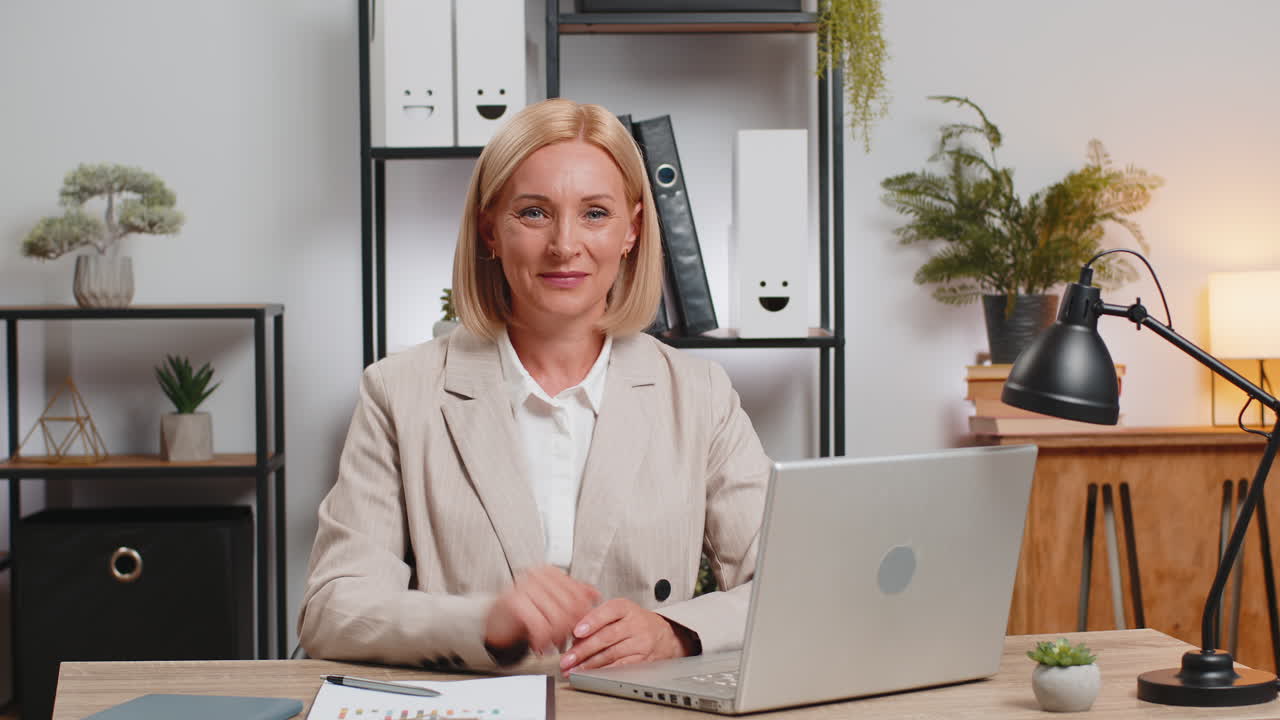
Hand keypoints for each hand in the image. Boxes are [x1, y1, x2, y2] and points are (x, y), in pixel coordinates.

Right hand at [484, 566, 599, 655]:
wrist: (494, 620)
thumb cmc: (524, 610)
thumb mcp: (550, 599)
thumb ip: (572, 595)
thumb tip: (596, 594)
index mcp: (549, 572)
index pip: (578, 593)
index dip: (583, 614)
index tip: (581, 628)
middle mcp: (538, 575)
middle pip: (570, 606)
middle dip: (571, 628)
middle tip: (567, 640)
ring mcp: (525, 586)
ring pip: (557, 617)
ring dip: (557, 637)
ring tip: (552, 644)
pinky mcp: (515, 602)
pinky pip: (540, 625)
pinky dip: (542, 640)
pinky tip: (540, 647)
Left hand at [560, 597, 696, 674]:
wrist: (663, 634)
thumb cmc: (634, 622)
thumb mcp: (618, 611)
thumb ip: (596, 618)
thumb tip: (572, 636)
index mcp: (625, 608)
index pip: (608, 612)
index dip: (591, 621)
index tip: (577, 632)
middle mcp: (635, 624)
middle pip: (607, 636)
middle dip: (583, 650)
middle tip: (567, 659)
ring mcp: (640, 642)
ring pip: (611, 654)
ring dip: (589, 664)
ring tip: (573, 669)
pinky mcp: (643, 660)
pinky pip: (620, 667)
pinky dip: (603, 672)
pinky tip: (591, 674)